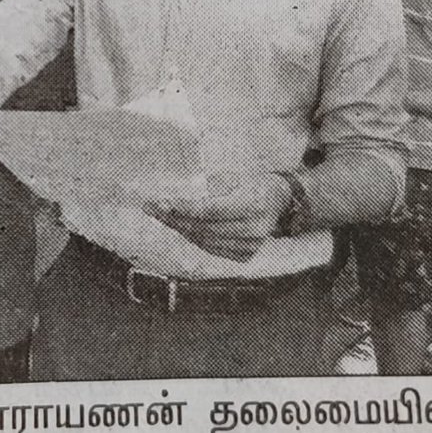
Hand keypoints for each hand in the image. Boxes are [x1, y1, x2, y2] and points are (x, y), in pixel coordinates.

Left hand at [145, 171, 290, 262]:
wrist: (281, 202)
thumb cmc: (254, 183)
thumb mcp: (236, 177)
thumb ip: (209, 187)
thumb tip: (175, 192)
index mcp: (253, 204)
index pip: (209, 210)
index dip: (181, 207)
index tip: (158, 201)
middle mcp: (254, 230)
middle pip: (202, 227)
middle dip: (172, 217)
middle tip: (150, 206)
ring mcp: (251, 246)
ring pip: (203, 240)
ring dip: (179, 227)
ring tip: (160, 214)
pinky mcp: (245, 255)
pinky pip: (211, 248)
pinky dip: (193, 237)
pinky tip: (180, 225)